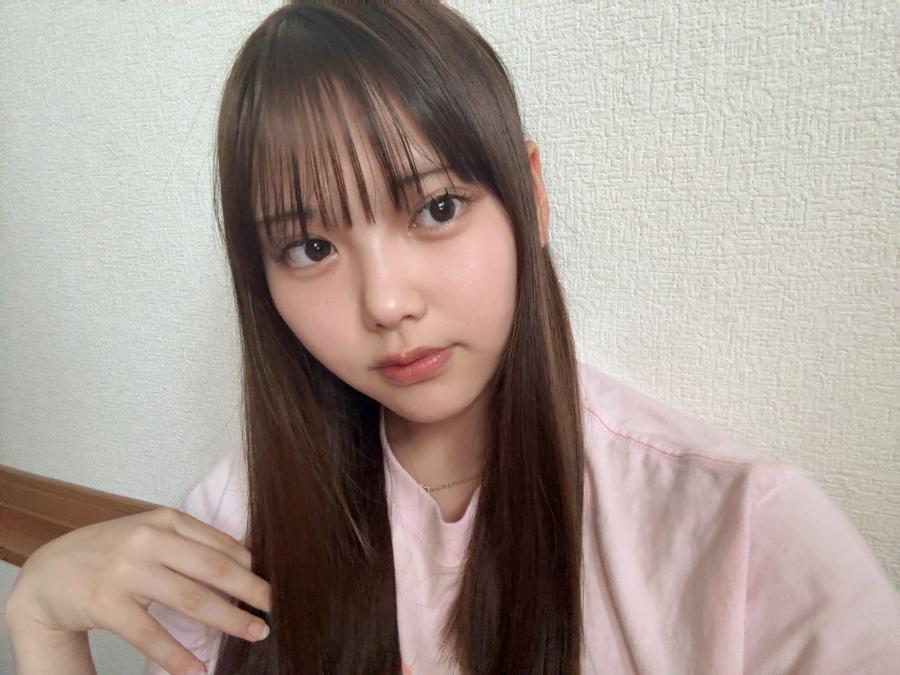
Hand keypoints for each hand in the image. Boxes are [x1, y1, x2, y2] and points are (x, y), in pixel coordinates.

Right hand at [5, 507, 270, 674]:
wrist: (49, 573)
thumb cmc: (112, 552)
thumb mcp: (152, 534)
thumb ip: (193, 541)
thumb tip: (249, 555)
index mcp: (166, 520)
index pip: (221, 544)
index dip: (252, 567)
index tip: (276, 584)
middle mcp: (148, 539)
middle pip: (214, 568)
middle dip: (251, 590)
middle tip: (276, 608)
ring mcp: (127, 570)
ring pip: (190, 598)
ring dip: (228, 620)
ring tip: (254, 633)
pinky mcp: (107, 602)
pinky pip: (149, 634)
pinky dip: (176, 655)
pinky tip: (197, 670)